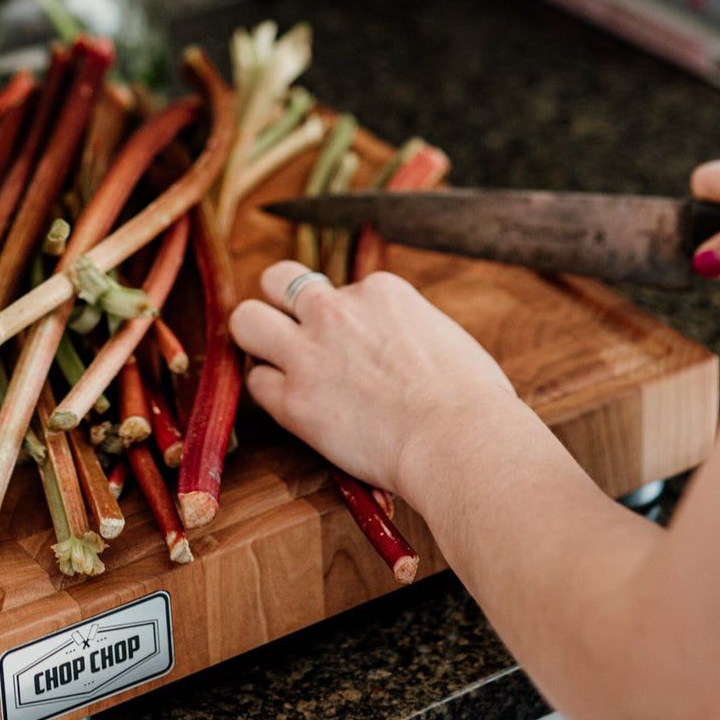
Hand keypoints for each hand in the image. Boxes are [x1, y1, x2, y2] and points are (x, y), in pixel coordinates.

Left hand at [229, 260, 516, 496]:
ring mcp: (309, 351)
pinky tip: (294, 408)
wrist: (460, 440)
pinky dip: (270, 395)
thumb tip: (400, 346)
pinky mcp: (293, 399)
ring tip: (276, 363)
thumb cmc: (473, 401)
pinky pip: (256, 384)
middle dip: (278, 302)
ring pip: (246, 320)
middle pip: (276, 279)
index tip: (356, 345)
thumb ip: (405, 329)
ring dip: (257, 339)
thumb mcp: (442, 336)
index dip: (342, 317)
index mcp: (379, 290)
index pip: (339, 288)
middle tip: (293, 335)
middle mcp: (336, 309)